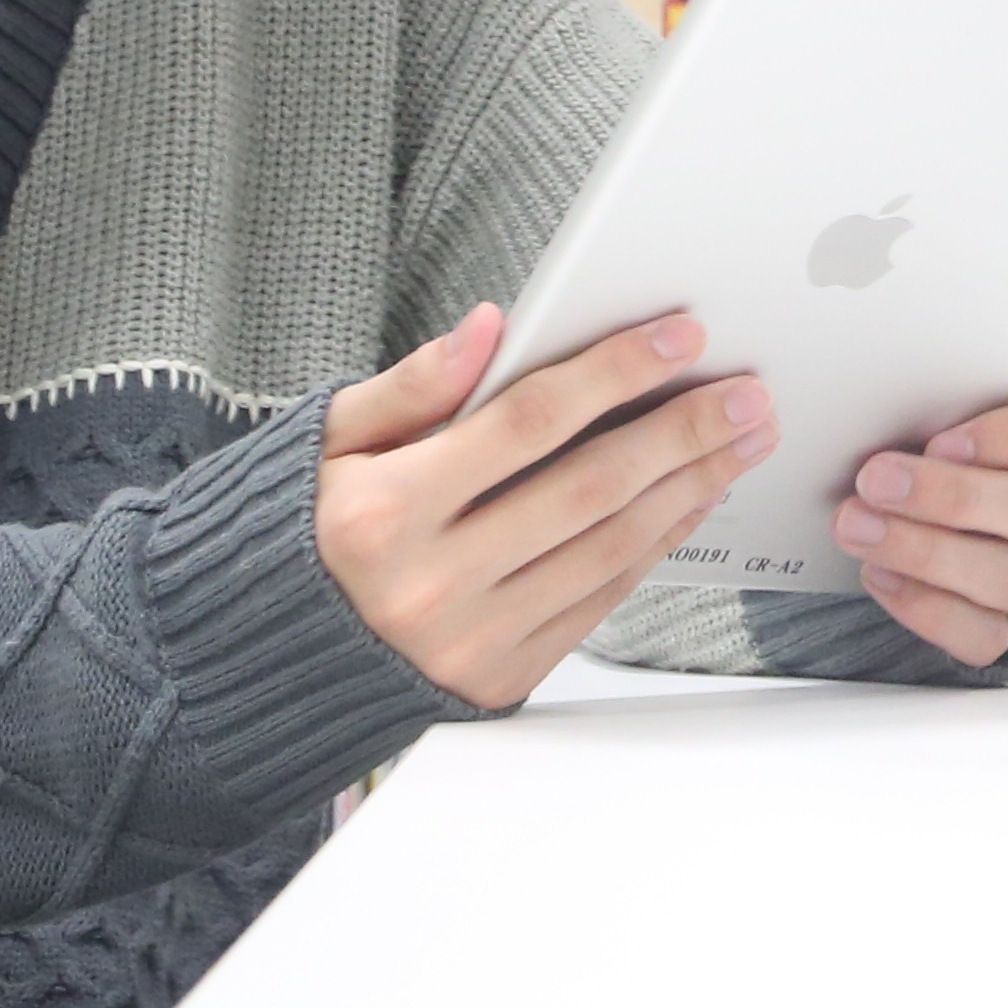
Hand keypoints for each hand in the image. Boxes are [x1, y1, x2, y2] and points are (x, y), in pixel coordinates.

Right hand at [316, 305, 775, 711]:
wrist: (261, 663)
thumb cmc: (303, 535)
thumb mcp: (326, 446)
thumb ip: (411, 386)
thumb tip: (489, 327)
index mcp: (383, 511)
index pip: (528, 422)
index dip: (614, 373)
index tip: (680, 336)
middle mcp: (430, 582)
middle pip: (590, 489)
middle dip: (683, 432)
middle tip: (746, 393)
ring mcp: (468, 640)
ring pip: (609, 549)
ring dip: (689, 488)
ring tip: (739, 440)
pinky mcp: (497, 680)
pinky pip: (598, 602)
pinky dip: (655, 546)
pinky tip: (690, 501)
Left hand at [841, 385, 1007, 667]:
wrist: (904, 515)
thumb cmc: (923, 451)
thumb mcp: (930, 413)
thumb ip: (927, 408)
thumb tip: (869, 418)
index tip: (942, 440)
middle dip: (952, 498)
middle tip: (877, 480)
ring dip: (926, 553)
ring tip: (857, 526)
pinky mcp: (1003, 628)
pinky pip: (985, 636)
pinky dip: (927, 609)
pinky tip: (879, 575)